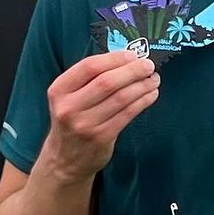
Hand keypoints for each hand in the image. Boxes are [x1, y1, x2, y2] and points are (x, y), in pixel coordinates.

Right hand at [44, 50, 160, 180]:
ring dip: (142, 86)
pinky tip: (151, 95)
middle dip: (133, 70)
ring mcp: (86, 124)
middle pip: (107, 82)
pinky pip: (127, 114)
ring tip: (153, 79)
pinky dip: (142, 101)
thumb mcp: (69, 97)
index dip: (114, 59)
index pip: (89, 66)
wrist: (65, 159)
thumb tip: (126, 60)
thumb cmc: (72, 121)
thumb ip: (89, 80)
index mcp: (59, 90)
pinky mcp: (102, 137)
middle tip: (148, 65)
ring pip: (121, 98)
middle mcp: (70, 107)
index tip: (133, 55)